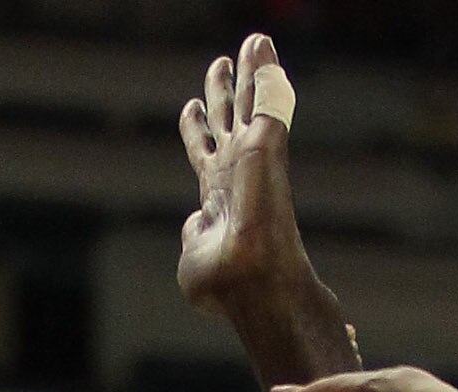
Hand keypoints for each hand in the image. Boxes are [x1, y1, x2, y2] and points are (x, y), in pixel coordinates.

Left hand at [176, 35, 312, 316]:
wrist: (246, 279)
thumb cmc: (221, 283)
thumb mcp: (194, 257)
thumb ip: (194, 236)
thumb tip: (196, 225)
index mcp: (216, 195)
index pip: (205, 152)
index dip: (196, 129)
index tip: (190, 106)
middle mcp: (235, 171)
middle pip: (226, 119)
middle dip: (221, 91)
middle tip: (219, 63)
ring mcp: (252, 157)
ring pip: (249, 101)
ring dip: (251, 71)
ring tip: (252, 43)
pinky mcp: (267, 145)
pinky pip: (267, 99)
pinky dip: (265, 71)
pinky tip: (261, 45)